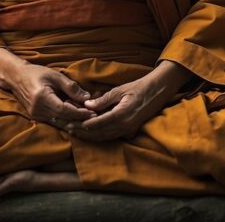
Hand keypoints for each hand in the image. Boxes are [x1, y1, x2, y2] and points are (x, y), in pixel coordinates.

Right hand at [0, 48, 92, 128]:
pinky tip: (77, 120)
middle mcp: (38, 110)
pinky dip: (66, 121)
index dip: (80, 113)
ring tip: (89, 120)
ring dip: (74, 123)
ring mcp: (36, 115)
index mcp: (42, 98)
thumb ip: (71, 87)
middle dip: (80, 120)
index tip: (93, 113)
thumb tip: (87, 98)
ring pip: (59, 124)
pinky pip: (54, 122)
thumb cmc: (36, 73)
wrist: (16, 77)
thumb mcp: (55, 76)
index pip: (64, 110)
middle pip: (63, 120)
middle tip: (96, 119)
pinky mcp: (37, 117)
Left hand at [72, 60, 190, 141]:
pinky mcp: (130, 131)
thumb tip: (87, 106)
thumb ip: (103, 100)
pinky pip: (111, 136)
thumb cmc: (139, 87)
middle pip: (98, 134)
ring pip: (104, 137)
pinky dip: (99, 135)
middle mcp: (125, 126)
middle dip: (81, 132)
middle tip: (66, 128)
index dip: (82, 125)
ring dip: (88, 135)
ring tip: (74, 131)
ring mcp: (128, 130)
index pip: (97, 124)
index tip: (69, 122)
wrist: (158, 91)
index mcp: (122, 115)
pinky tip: (89, 132)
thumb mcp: (120, 90)